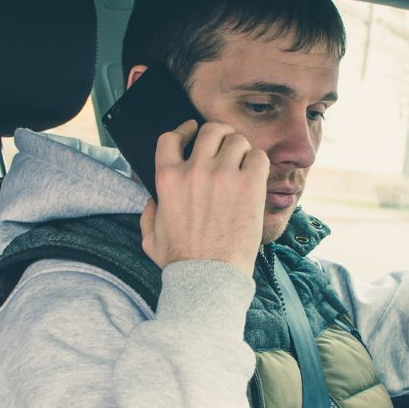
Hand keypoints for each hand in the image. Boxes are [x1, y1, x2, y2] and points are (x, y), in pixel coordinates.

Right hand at [140, 120, 268, 275]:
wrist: (209, 277)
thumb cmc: (181, 262)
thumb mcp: (151, 238)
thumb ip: (149, 215)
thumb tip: (153, 201)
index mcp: (167, 179)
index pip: (171, 137)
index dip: (184, 130)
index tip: (192, 131)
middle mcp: (194, 170)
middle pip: (211, 130)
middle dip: (220, 135)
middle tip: (227, 146)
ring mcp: (223, 175)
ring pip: (237, 140)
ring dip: (242, 151)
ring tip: (243, 166)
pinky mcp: (248, 184)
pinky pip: (258, 157)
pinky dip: (258, 163)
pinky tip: (255, 177)